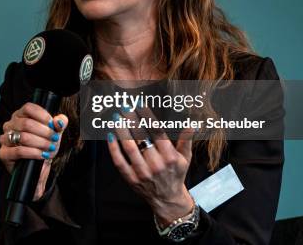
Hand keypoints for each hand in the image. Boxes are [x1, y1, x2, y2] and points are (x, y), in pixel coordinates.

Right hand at [0, 103, 67, 199]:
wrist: (37, 166)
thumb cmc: (43, 145)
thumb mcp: (54, 133)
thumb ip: (59, 124)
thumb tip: (60, 121)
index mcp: (20, 115)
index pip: (28, 108)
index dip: (42, 115)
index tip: (53, 125)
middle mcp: (10, 124)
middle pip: (27, 123)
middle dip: (44, 132)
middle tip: (54, 139)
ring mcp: (5, 138)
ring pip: (23, 137)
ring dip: (40, 143)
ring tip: (49, 148)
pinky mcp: (3, 153)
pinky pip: (18, 151)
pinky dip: (33, 153)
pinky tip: (41, 155)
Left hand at [106, 109, 194, 226]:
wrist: (167, 199)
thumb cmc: (176, 174)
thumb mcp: (185, 158)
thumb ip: (186, 140)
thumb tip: (192, 124)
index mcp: (170, 157)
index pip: (157, 132)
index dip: (147, 116)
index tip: (139, 103)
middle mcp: (156, 165)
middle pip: (142, 138)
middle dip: (132, 120)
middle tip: (124, 106)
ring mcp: (142, 173)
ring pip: (129, 148)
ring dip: (121, 131)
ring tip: (116, 117)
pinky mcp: (131, 179)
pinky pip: (119, 162)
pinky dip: (113, 149)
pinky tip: (110, 135)